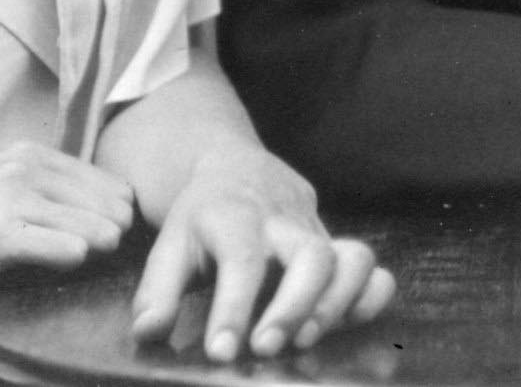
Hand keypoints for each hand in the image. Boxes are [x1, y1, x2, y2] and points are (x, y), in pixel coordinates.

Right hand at [0, 142, 135, 347]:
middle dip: (114, 235)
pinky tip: (64, 264)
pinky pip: (59, 247)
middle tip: (102, 260)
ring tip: (83, 265)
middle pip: (108, 205)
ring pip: (90, 226)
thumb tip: (123, 211)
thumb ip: (55, 201)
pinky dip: (68, 258)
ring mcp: (1, 197)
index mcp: (25, 154)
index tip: (107, 243)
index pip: (111, 185)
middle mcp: (16, 165)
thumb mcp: (4, 209)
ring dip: (95, 250)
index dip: (118, 217)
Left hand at [125, 138, 395, 362]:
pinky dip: (370, 296)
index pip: (242, 260)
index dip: (233, 308)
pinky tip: (348, 324)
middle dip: (294, 306)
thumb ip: (156, 292)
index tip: (221, 352)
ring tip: (306, 340)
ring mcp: (319, 233)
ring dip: (336, 304)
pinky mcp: (340, 245)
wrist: (237, 169)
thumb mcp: (169, 244)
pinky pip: (372, 267)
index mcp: (236, 217)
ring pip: (351, 258)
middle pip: (310, 255)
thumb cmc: (202, 217)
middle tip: (267, 348)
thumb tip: (148, 332)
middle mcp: (285, 222)